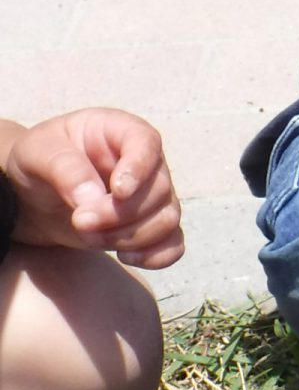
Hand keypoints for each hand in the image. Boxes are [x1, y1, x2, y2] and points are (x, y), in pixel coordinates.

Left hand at [3, 109, 183, 268]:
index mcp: (121, 132)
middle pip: (160, 190)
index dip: (139, 169)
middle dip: (120, 214)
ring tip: (89, 237)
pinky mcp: (150, 227)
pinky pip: (173, 245)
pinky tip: (126, 257)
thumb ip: (65, 169)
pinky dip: (156, 256)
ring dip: (130, 237)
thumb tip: (93, 198)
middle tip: (80, 221)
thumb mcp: (37, 153)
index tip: (117, 192)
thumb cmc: (38, 162)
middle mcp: (146, 163)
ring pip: (167, 220)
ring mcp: (153, 197)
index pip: (146, 143)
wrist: (33, 195)